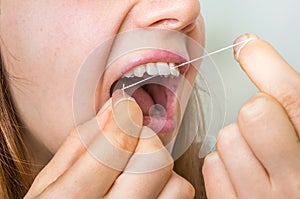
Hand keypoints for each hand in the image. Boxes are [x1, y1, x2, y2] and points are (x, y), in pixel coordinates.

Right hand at [25, 90, 194, 197]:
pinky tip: (145, 186)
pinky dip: (168, 185)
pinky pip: (180, 198)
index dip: (125, 116)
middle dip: (144, 139)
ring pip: (177, 182)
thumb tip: (112, 110)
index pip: (117, 144)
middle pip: (156, 159)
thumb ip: (78, 143)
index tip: (125, 107)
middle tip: (128, 140)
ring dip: (158, 166)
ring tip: (135, 169)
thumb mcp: (48, 182)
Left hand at [203, 34, 299, 198]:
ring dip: (237, 141)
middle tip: (266, 124)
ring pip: (227, 139)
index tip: (249, 47)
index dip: (266, 63)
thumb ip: (293, 105)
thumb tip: (255, 52)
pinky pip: (211, 165)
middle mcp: (294, 183)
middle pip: (253, 114)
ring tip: (256, 156)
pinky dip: (222, 164)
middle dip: (255, 110)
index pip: (291, 98)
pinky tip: (241, 173)